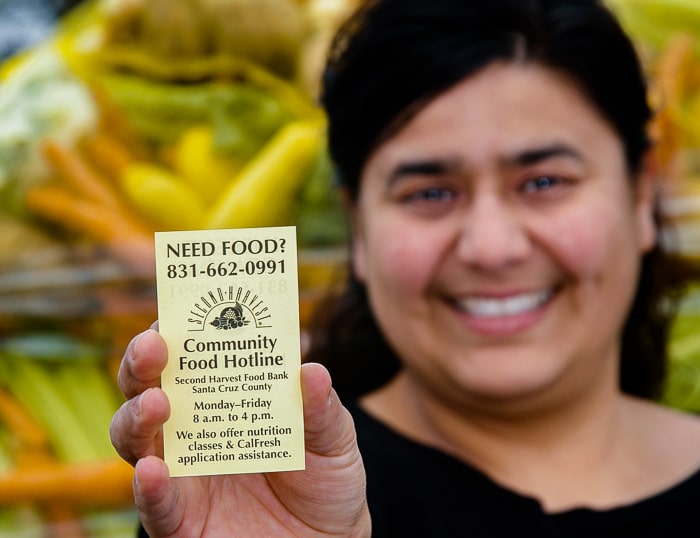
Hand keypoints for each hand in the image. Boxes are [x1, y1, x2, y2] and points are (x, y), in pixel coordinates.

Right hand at [110, 323, 370, 536]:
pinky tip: (153, 470)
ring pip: (136, 438)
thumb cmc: (326, 480)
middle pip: (150, 388)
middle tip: (155, 345)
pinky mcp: (180, 521)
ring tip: (158, 403)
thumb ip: (322, 409)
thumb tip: (311, 370)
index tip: (180, 308)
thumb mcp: (335, 438)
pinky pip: (154, 504)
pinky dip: (148, 487)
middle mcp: (196, 430)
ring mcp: (183, 475)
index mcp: (228, 400)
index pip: (192, 358)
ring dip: (137, 416)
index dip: (179, 331)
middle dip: (143, 362)